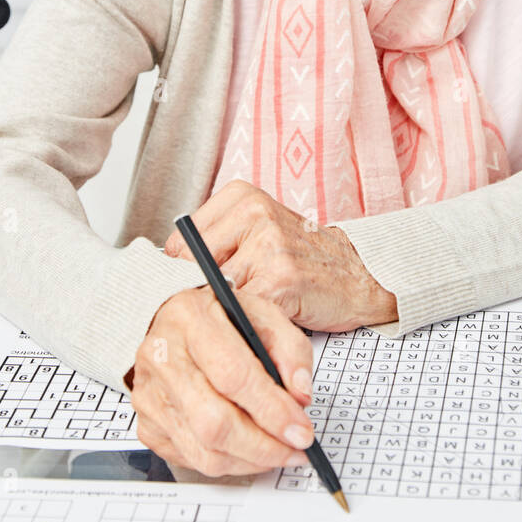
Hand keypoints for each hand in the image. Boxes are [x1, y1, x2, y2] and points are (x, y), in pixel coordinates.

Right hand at [129, 286, 315, 477]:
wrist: (177, 324)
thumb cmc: (221, 319)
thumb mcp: (264, 314)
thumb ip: (290, 350)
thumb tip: (300, 396)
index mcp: (190, 318)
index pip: (233, 375)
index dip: (272, 410)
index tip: (301, 429)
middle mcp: (162, 356)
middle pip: (214, 422)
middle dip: (264, 446)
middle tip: (295, 448)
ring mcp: (149, 394)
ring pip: (204, 450)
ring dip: (251, 460)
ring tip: (279, 451)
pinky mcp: (147, 424)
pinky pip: (192, 460)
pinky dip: (229, 463)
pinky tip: (249, 449)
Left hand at [163, 179, 397, 330]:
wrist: (359, 275)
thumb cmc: (301, 258)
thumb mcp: (258, 231)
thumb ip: (216, 243)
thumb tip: (163, 275)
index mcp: (240, 196)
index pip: (179, 243)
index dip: (181, 276)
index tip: (190, 294)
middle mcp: (253, 213)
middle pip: (192, 268)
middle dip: (198, 295)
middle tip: (213, 312)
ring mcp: (268, 245)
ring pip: (216, 292)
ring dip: (223, 313)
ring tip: (242, 317)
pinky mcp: (281, 279)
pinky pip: (243, 311)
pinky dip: (245, 325)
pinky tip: (261, 323)